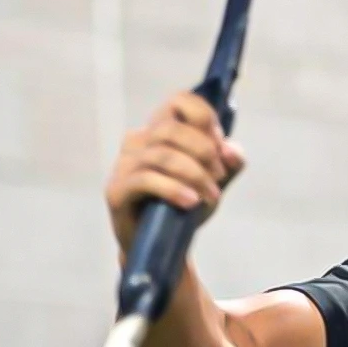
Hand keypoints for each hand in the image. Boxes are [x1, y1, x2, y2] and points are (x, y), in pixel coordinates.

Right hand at [105, 91, 246, 252]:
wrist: (165, 245)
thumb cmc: (188, 204)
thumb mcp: (216, 181)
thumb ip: (230, 162)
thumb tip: (230, 150)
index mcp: (161, 129)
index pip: (179, 100)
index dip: (204, 118)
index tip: (219, 145)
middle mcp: (138, 140)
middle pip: (172, 129)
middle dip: (204, 152)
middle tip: (220, 177)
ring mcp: (124, 164)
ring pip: (162, 155)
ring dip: (195, 175)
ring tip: (211, 196)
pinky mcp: (116, 190)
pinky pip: (146, 179)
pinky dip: (174, 189)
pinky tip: (191, 202)